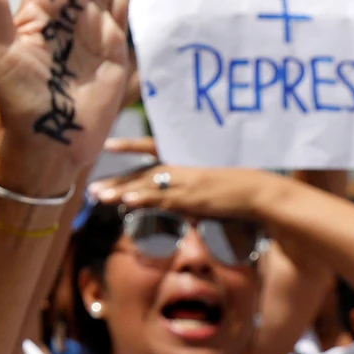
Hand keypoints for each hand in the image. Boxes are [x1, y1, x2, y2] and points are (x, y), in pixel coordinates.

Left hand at [93, 165, 289, 220]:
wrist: (262, 194)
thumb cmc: (241, 194)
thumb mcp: (212, 192)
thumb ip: (193, 199)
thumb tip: (180, 209)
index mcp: (187, 163)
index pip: (154, 149)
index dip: (132, 146)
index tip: (109, 145)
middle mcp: (183, 169)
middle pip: (143, 174)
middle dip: (117, 181)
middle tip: (92, 189)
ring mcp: (187, 183)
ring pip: (148, 186)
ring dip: (121, 192)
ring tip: (98, 196)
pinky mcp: (193, 198)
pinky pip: (164, 199)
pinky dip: (145, 200)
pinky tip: (127, 202)